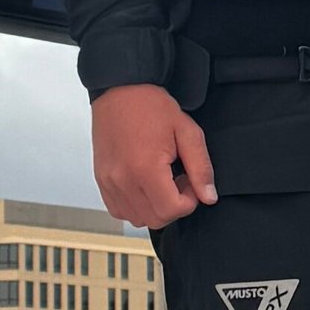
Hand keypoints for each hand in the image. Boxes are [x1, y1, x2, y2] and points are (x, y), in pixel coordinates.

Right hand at [94, 82, 214, 225]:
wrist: (120, 89)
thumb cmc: (151, 106)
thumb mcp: (187, 131)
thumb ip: (201, 168)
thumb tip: (209, 197)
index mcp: (145, 168)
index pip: (171, 210)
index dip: (189, 202)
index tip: (190, 182)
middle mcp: (123, 180)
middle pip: (155, 220)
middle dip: (173, 206)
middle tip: (178, 180)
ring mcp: (109, 182)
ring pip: (137, 218)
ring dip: (155, 207)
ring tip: (160, 181)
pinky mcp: (101, 180)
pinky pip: (119, 210)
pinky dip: (135, 206)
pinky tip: (144, 184)